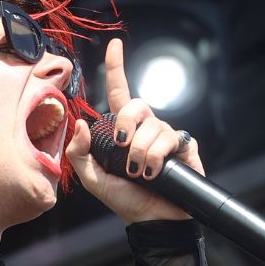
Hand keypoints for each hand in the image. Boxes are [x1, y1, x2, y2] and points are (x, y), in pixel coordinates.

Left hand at [64, 37, 205, 224]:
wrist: (152, 220)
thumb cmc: (124, 200)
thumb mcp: (92, 179)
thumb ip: (79, 153)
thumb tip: (81, 123)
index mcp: (123, 130)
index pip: (120, 91)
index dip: (117, 67)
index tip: (115, 45)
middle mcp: (146, 128)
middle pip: (136, 105)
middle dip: (125, 125)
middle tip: (122, 150)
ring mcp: (167, 136)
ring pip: (152, 127)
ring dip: (140, 153)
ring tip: (139, 173)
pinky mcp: (185, 147)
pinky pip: (170, 140)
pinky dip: (156, 158)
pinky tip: (154, 174)